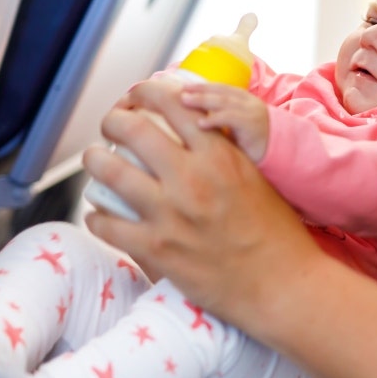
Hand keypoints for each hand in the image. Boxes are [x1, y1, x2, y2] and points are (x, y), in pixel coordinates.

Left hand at [81, 78, 326, 339]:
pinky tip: (102, 215)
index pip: (172, 103)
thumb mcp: (254, 177)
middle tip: (111, 127)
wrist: (280, 284)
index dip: (144, 92)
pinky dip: (98, 215)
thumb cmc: (275, 233)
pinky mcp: (155, 249)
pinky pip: (106, 223)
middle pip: (131, 128)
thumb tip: (192, 132)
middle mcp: (191, 179)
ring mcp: (170, 214)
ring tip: (98, 163)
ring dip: (96, 162)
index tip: (136, 97)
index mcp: (219, 156)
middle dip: (113, 121)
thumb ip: (222, 154)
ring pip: (108, 171)